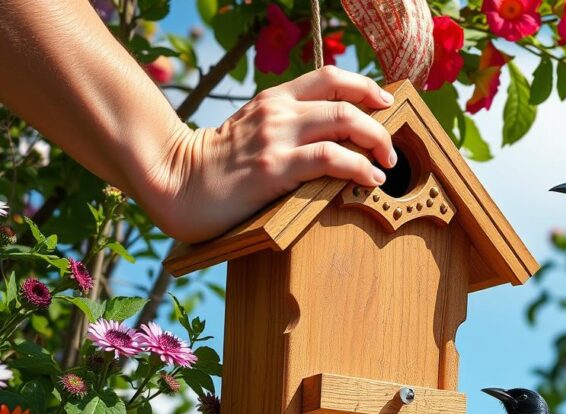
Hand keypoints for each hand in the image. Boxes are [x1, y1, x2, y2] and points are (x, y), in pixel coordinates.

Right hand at [142, 67, 396, 242]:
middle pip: (344, 98)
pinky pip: (331, 158)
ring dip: (376, 141)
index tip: (384, 102)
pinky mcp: (276, 167)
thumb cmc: (215, 168)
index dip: (365, 86)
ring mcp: (277, 137)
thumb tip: (332, 140)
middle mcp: (278, 111)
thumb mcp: (251, 132)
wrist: (175, 184)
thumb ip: (284, 128)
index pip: (329, 76)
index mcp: (273, 99)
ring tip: (386, 163)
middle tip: (390, 146)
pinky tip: (369, 179)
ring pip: (344, 121)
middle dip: (379, 120)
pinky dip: (359, 167)